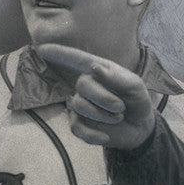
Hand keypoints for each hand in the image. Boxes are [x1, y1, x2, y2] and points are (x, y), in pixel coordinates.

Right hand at [36, 43, 156, 148]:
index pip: (77, 58)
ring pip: (79, 106)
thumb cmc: (137, 101)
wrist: (141, 128)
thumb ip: (117, 77)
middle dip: (104, 98)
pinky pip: (76, 128)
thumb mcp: (135, 87)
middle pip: (82, 85)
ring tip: (118, 117)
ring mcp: (81, 105)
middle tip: (121, 107)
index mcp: (99, 71)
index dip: (60, 53)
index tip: (42, 48)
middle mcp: (87, 85)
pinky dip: (93, 134)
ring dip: (102, 115)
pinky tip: (106, 136)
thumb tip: (95, 67)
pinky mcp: (80, 123)